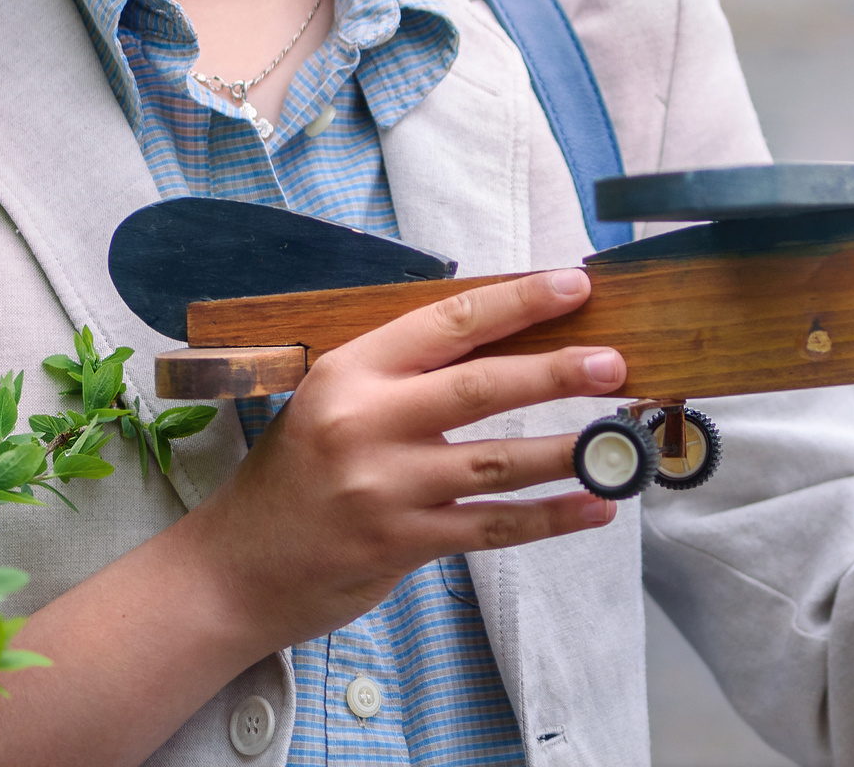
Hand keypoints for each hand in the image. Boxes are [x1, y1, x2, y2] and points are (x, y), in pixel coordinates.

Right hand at [183, 268, 625, 649]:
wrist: (234, 567)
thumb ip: (402, 373)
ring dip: (567, 449)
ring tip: (619, 438)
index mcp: (351, 370)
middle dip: (557, 372)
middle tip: (614, 363)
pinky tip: (594, 505)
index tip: (574, 286)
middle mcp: (367, 422)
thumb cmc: (294, 474)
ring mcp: (385, 488)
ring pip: (497, 462)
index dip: (518, 302)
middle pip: (483, 387)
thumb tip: (504, 340)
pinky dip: (549, 517)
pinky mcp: (401, 544)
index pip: (449, 323)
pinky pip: (492, 527)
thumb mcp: (332, 400)